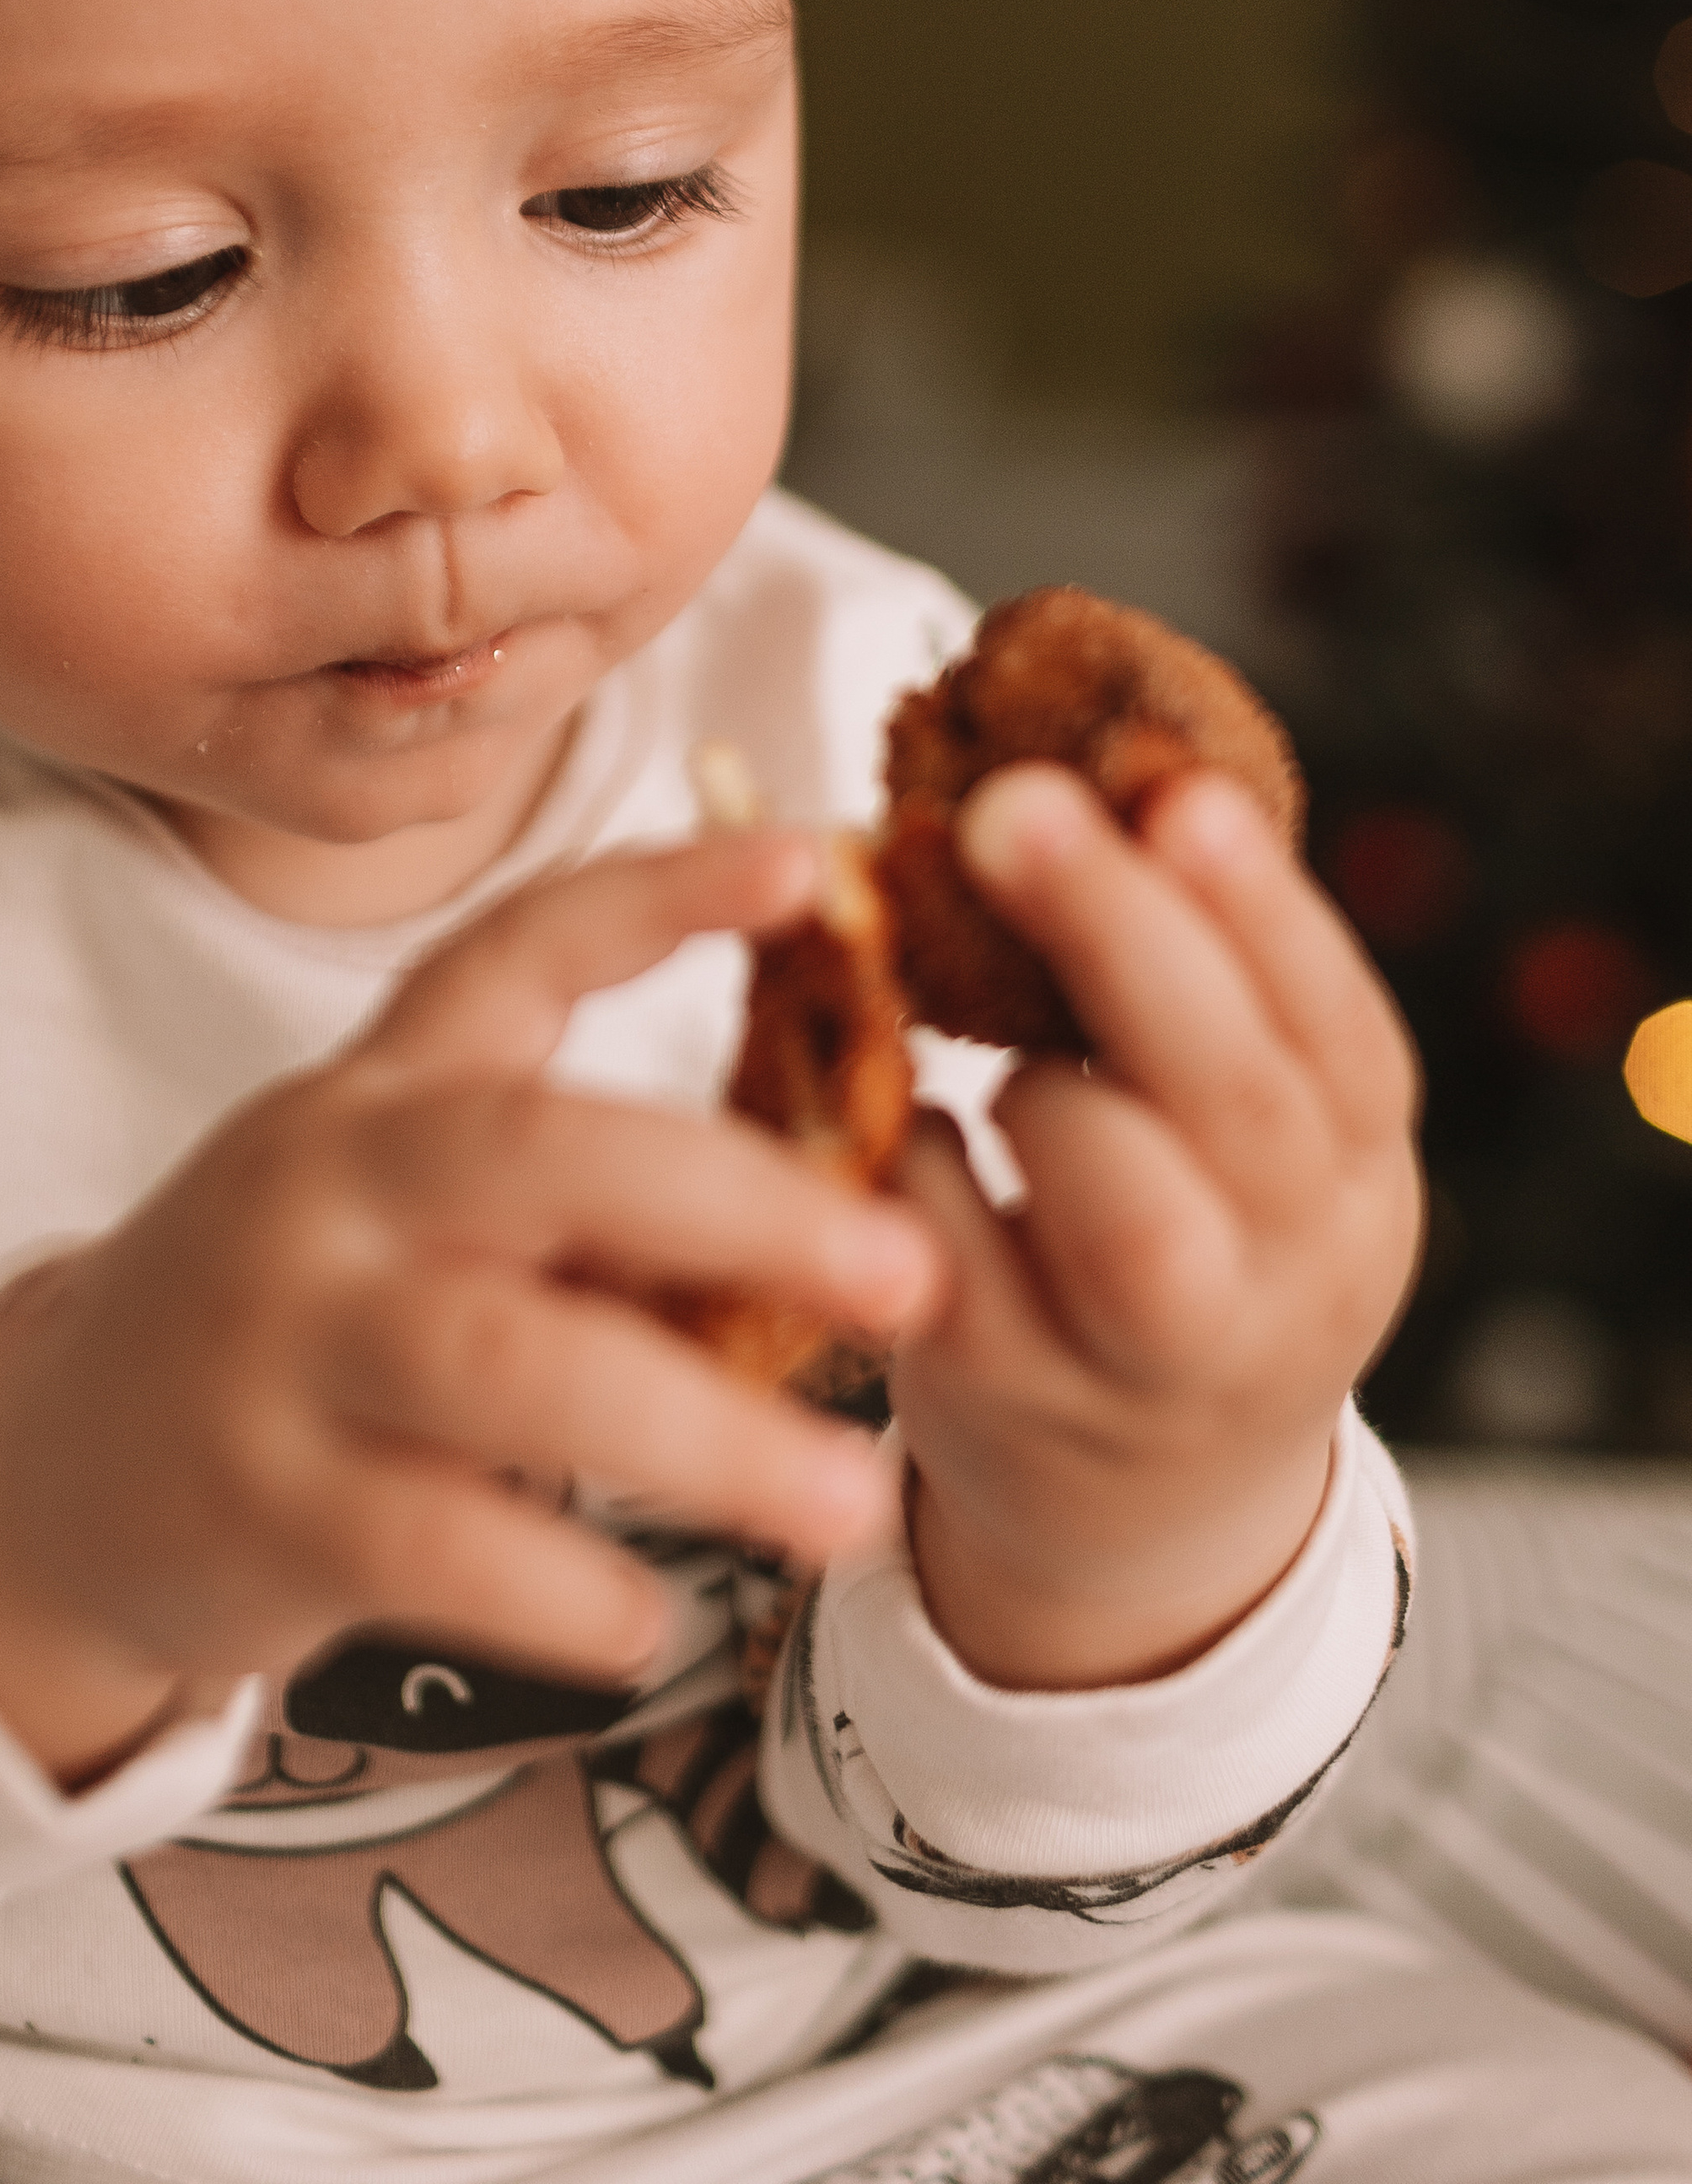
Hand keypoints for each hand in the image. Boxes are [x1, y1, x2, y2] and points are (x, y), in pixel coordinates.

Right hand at [0, 830, 939, 1784]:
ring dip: (698, 1438)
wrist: (52, 1469)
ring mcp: (283, 1340)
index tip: (810, 858)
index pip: (516, 949)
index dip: (659, 893)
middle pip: (536, 1153)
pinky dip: (560, 1586)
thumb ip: (587, 1198)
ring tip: (849, 1505)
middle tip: (906, 1276)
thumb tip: (844, 1208)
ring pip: (503, 1363)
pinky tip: (655, 1622)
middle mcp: (327, 1185)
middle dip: (738, 1203)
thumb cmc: (306, 1318)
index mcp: (383, 1090)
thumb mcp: (411, 1210)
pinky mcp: (258, 1502)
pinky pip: (431, 1542)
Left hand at [892, 764, 1419, 1693]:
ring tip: (989, 1041)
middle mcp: (1288, 1273)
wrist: (1142, 1505)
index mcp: (1354, 1169)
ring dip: (1038, 1088)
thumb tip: (1089, 759)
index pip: (1341, 1028)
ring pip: (1125, 1216)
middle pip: (1238, 1107)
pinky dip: (918, 1162)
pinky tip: (911, 1117)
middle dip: (1123, 940)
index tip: (1170, 785)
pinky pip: (948, 1257)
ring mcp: (1152, 1359)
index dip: (1260, 909)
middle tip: (1003, 806)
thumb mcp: (1238, 1122)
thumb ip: (1190, 971)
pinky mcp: (1008, 1400)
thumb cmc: (1181, 1221)